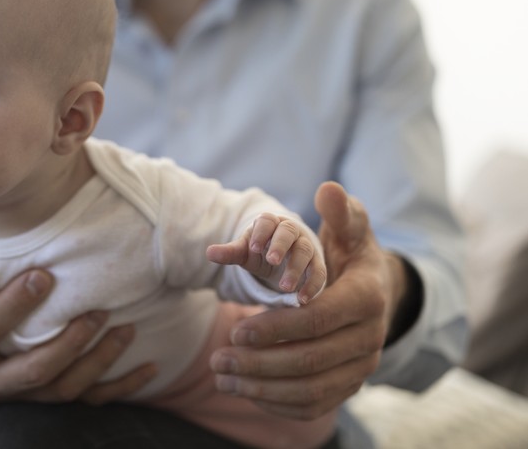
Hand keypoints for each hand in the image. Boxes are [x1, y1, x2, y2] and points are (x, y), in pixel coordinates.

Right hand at [0, 268, 156, 404]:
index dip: (14, 306)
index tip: (43, 276)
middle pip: (34, 370)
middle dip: (68, 342)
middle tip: (97, 310)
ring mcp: (20, 398)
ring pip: (64, 389)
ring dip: (98, 362)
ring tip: (125, 330)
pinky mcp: (44, 403)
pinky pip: (87, 402)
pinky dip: (121, 387)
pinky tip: (149, 367)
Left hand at [207, 212, 326, 303]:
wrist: (281, 260)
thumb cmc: (259, 252)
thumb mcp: (244, 253)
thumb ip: (229, 252)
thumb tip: (209, 253)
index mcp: (270, 223)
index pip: (266, 221)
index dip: (261, 233)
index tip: (253, 248)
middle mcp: (290, 231)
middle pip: (288, 233)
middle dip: (280, 245)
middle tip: (272, 261)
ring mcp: (305, 246)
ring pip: (304, 252)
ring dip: (296, 269)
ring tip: (285, 287)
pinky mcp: (317, 264)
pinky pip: (319, 271)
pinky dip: (312, 285)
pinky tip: (302, 299)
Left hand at [209, 182, 406, 419]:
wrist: (377, 293)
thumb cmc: (352, 256)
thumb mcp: (350, 231)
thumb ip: (339, 212)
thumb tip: (328, 189)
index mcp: (367, 299)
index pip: (317, 320)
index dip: (275, 327)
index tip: (235, 328)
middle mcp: (370, 340)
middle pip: (310, 361)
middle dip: (259, 362)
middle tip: (218, 358)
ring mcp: (362, 368)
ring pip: (311, 390)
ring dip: (262, 388)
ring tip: (221, 376)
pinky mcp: (349, 387)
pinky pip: (315, 406)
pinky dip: (278, 405)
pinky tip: (245, 392)